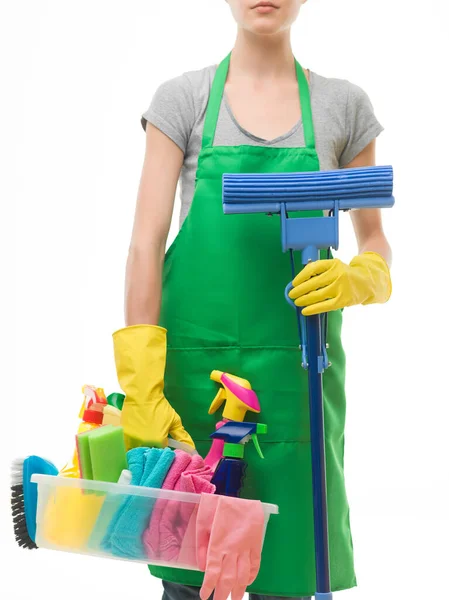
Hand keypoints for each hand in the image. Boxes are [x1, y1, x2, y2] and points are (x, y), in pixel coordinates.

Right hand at [113, 324, 194, 449]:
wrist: (142, 394)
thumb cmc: (160, 407)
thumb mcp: (174, 421)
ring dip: (143, 451)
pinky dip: (135, 446)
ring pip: (138, 453)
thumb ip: (182, 436)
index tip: (167, 449)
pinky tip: (140, 440)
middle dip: (154, 454)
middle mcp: (143, 444)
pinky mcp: (124, 436)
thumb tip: (191, 449)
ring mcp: (131, 440)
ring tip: (148, 444)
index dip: (166, 453)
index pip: (163, 455)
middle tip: (157, 447)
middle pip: (150, 456)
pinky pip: (129, 447)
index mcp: (157, 441)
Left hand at [288, 251, 391, 315]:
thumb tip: (300, 281)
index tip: (293, 283)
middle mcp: (337, 274)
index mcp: (334, 264)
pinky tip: (305, 311)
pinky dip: (313, 309)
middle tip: (291, 294)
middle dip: (299, 290)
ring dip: (304, 299)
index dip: (301, 276)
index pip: (313, 268)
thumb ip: (321, 271)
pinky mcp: (344, 299)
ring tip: (297, 302)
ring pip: (318, 294)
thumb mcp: (336, 267)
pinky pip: (325, 305)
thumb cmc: (347, 275)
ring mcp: (341, 287)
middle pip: (313, 282)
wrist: (368, 282)